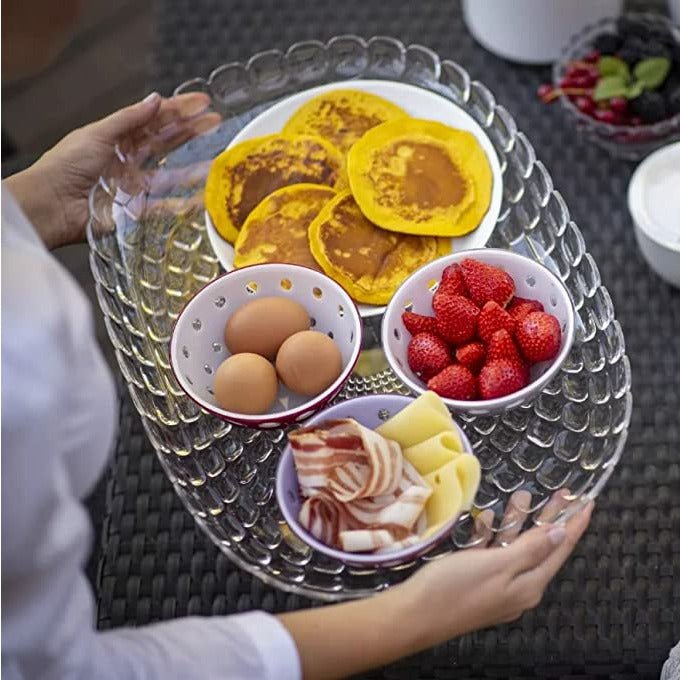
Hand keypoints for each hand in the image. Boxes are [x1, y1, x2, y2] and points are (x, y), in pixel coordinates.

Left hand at [5, 92, 219, 249]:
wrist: (52, 204)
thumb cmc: (66, 166)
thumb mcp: (98, 133)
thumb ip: (129, 119)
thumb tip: (156, 100)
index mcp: (117, 138)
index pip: (154, 120)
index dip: (178, 110)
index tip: (202, 103)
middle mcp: (128, 160)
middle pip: (165, 143)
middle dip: (191, 131)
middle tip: (216, 122)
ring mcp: (134, 186)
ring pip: (170, 173)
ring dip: (192, 165)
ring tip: (216, 158)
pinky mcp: (136, 210)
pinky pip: (164, 205)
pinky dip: (182, 202)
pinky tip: (200, 195)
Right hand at [279, 500, 592, 679]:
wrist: (416, 613)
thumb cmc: (457, 588)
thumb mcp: (498, 564)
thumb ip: (532, 548)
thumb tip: (562, 533)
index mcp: (529, 584)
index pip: (560, 549)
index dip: (574, 525)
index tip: (588, 503)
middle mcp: (518, 585)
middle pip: (540, 545)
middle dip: (550, 518)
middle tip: (562, 493)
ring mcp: (496, 582)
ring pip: (514, 545)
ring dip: (517, 521)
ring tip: (522, 495)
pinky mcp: (476, 578)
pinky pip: (491, 551)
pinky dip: (491, 534)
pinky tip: (485, 518)